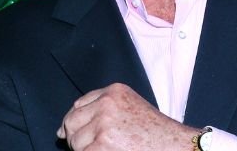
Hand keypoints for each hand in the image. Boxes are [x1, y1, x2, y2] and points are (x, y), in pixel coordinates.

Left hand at [57, 83, 197, 150]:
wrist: (175, 145)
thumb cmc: (156, 132)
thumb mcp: (131, 108)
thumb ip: (102, 110)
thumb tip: (61, 130)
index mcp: (114, 91)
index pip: (79, 104)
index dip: (75, 121)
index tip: (73, 132)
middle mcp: (107, 103)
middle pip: (71, 121)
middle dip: (76, 137)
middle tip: (92, 147)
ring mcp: (103, 124)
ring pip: (75, 141)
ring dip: (85, 150)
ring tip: (108, 149)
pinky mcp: (101, 145)